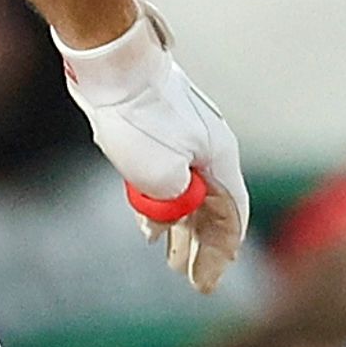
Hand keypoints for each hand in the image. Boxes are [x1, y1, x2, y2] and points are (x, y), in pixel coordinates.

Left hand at [57, 7, 249, 290]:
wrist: (113, 63)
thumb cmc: (139, 116)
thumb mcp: (159, 175)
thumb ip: (173, 202)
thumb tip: (171, 208)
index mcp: (220, 159)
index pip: (232, 219)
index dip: (219, 255)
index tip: (203, 283)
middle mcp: (210, 151)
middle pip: (212, 210)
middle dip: (200, 246)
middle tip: (188, 278)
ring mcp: (186, 141)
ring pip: (189, 195)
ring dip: (180, 229)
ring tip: (170, 259)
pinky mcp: (162, 133)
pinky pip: (169, 179)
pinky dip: (162, 206)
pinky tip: (148, 229)